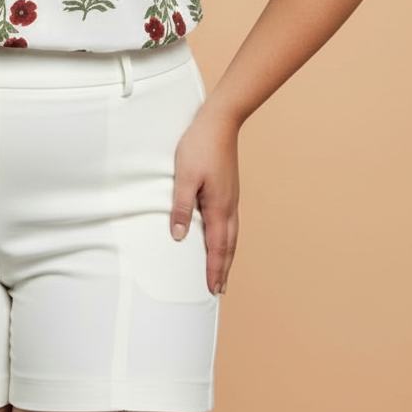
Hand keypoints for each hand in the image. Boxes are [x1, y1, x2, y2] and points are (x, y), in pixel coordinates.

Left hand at [170, 107, 239, 294]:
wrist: (220, 122)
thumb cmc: (200, 146)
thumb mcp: (184, 177)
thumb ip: (181, 208)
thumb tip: (179, 237)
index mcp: (219, 207)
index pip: (217, 247)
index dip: (214, 270)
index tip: (213, 289)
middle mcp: (229, 206)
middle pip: (228, 245)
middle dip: (223, 268)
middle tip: (220, 289)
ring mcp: (231, 197)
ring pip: (232, 234)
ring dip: (227, 255)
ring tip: (222, 269)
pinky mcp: (229, 189)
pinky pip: (230, 222)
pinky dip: (228, 238)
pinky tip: (222, 236)